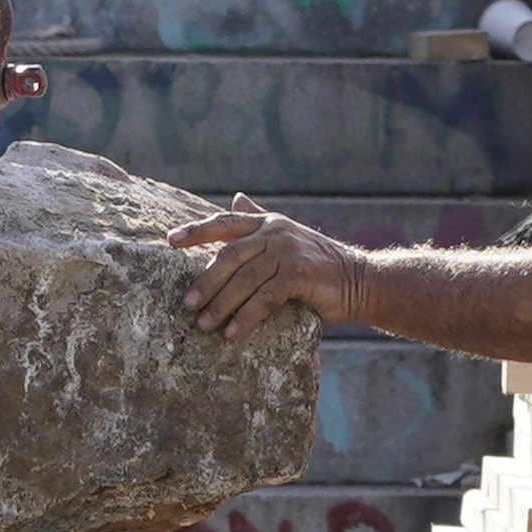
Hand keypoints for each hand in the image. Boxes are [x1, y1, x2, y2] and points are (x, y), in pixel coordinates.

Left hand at [175, 205, 362, 337]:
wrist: (361, 280)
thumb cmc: (319, 264)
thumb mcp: (287, 237)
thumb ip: (259, 220)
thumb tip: (236, 198)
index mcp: (268, 222)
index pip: (224, 222)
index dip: (196, 231)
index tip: (170, 242)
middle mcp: (275, 232)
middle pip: (229, 256)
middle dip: (205, 281)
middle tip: (187, 304)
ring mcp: (288, 252)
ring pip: (243, 280)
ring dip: (220, 305)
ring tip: (204, 325)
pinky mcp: (299, 275)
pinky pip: (264, 299)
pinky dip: (246, 317)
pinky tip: (233, 333)